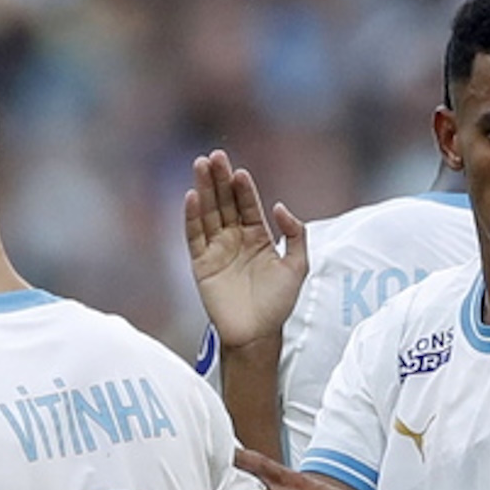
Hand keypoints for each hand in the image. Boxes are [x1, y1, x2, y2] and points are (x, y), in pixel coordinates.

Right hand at [184, 150, 307, 348]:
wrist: (258, 334)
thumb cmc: (278, 303)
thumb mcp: (298, 266)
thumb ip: (296, 234)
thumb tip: (280, 207)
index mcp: (258, 236)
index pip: (248, 204)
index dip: (243, 187)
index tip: (239, 171)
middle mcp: (235, 238)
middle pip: (225, 202)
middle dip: (220, 179)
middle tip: (215, 156)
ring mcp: (217, 249)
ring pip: (208, 213)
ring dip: (204, 189)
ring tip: (200, 165)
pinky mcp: (201, 263)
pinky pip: (194, 236)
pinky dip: (192, 217)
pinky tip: (192, 197)